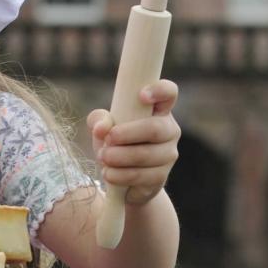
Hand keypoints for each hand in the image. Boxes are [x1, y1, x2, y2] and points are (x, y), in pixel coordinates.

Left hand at [88, 79, 179, 205]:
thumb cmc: (114, 142)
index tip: (141, 96)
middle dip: (127, 134)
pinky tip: (109, 173)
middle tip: (107, 140)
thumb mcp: (102, 127)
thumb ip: (99, 120)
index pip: (168, 92)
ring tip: (103, 158)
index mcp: (157, 110)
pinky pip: (143, 176)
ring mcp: (168, 154)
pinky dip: (121, 175)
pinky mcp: (162, 176)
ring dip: (120, 157)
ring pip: (148, 155)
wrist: (120, 177)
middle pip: (155, 128)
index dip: (159, 91)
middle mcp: (169, 130)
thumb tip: (102, 128)